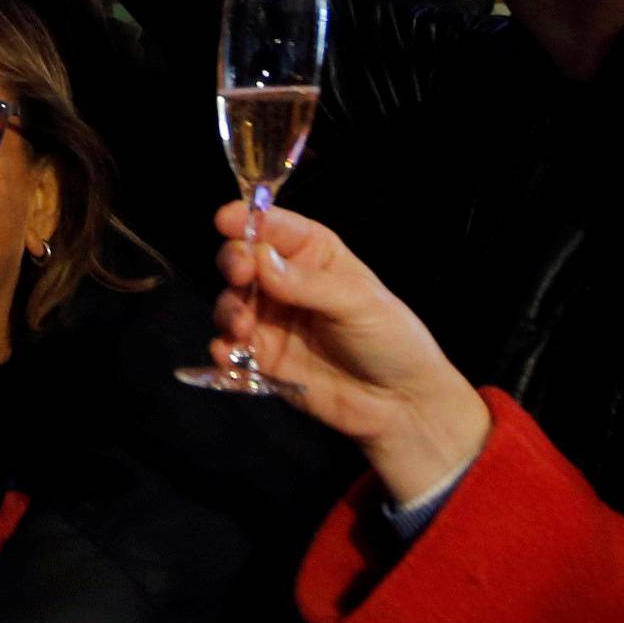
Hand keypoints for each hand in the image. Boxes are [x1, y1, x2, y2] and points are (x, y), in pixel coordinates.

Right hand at [212, 202, 491, 504]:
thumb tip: (259, 259)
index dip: (247, 219)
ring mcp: (272, 321)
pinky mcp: (263, 359)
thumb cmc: (391, 339)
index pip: (274, 227)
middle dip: (234, 263)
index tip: (225, 220)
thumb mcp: (357, 302)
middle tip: (240, 276)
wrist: (401, 404)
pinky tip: (227, 355)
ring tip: (242, 327)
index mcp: (314, 254)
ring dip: (228, 310)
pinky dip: (222, 350)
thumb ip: (306, 282)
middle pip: (243, 260)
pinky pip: (231, 349)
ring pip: (230, 303)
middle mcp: (285, 282)